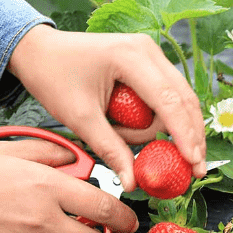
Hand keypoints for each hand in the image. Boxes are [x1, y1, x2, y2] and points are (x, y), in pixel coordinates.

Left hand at [7, 25, 207, 189]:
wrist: (38, 50)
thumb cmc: (53, 77)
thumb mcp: (80, 118)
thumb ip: (110, 150)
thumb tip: (132, 182)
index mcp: (130, 57)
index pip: (169, 101)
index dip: (185, 135)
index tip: (193, 163)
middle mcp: (149, 50)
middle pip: (185, 99)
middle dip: (191, 136)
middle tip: (194, 168)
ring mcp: (152, 54)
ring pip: (180, 99)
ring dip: (170, 128)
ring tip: (133, 141)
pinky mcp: (150, 62)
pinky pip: (169, 96)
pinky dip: (164, 119)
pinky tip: (148, 133)